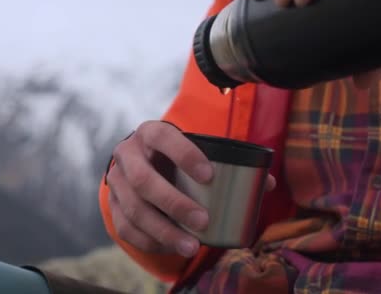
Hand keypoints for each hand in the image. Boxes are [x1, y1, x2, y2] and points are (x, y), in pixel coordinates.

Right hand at [106, 121, 275, 257]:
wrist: (140, 161)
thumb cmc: (176, 157)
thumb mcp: (195, 151)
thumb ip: (228, 163)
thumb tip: (268, 183)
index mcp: (151, 133)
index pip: (163, 137)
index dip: (184, 154)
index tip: (209, 176)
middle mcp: (128, 153)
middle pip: (143, 180)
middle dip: (174, 203)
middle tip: (203, 220)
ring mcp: (115, 180)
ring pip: (134, 209)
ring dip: (163, 231)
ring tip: (192, 246)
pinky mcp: (112, 204)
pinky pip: (126, 227)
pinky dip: (150, 241)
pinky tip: (172, 248)